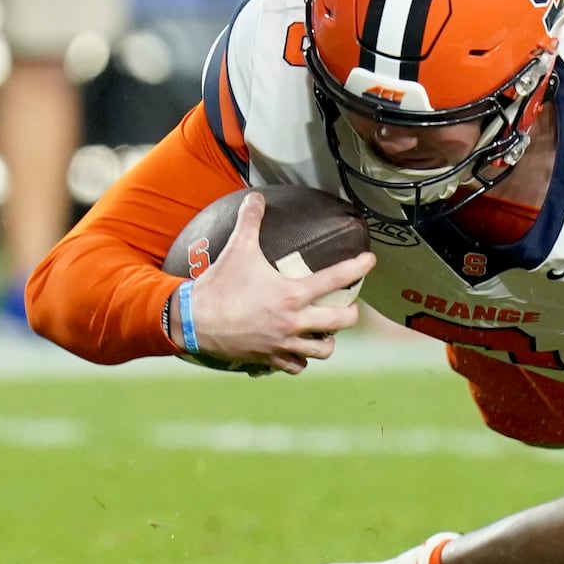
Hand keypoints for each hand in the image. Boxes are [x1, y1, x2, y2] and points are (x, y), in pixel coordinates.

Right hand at [178, 193, 376, 374]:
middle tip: (348, 306)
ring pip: (323, 350)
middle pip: (342, 322)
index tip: (370, 261)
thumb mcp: (237, 249)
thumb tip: (256, 197)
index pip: (337, 279)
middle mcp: (294, 321)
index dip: (358, 268)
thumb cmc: (219, 284)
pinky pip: (296, 366)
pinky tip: (298, 350)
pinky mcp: (270, 358)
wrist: (193, 320)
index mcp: (292, 294)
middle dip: (351, 313)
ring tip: (325, 331)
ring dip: (328, 341)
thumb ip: (250, 221)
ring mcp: (283, 343)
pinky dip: (300, 360)